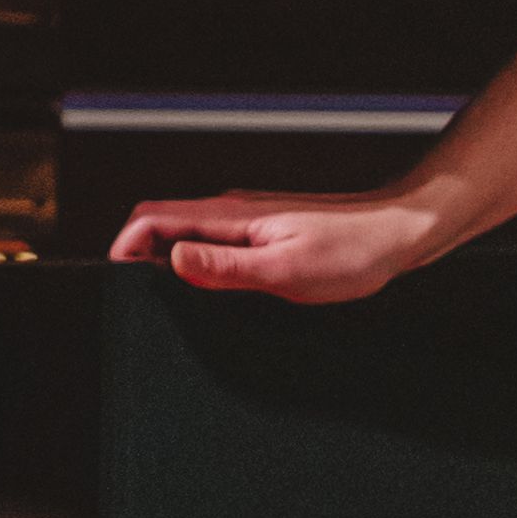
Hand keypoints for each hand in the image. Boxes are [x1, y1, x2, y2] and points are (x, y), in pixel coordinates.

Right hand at [103, 186, 445, 302]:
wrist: (399, 234)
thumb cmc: (353, 253)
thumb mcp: (286, 270)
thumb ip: (228, 267)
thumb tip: (173, 260)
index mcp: (230, 215)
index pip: (151, 218)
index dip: (122, 249)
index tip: (117, 285)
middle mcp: (232, 212)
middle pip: (160, 227)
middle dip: (137, 260)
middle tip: (141, 304)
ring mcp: (246, 222)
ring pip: (185, 237)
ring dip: (167, 265)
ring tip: (173, 305)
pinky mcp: (262, 234)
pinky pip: (213, 246)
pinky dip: (197, 268)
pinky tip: (213, 295)